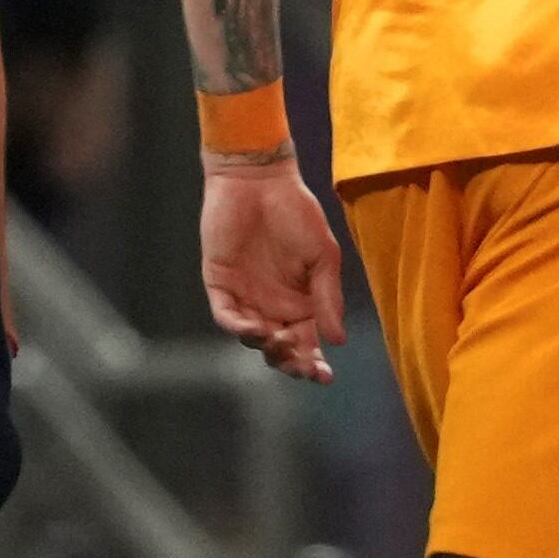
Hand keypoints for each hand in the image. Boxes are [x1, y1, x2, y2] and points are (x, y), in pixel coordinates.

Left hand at [198, 156, 344, 383]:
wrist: (260, 181)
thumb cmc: (298, 213)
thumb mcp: (323, 256)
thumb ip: (328, 297)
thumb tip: (338, 340)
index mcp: (302, 302)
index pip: (307, 343)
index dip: (314, 363)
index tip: (325, 376)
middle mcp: (273, 305)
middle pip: (279, 348)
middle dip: (291, 363)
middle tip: (302, 365)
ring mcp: (246, 296)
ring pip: (253, 337)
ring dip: (267, 346)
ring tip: (281, 339)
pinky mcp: (220, 283)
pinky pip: (226, 315)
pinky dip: (239, 326)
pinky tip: (256, 328)